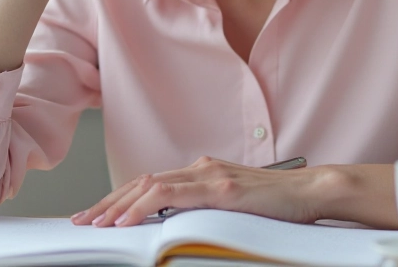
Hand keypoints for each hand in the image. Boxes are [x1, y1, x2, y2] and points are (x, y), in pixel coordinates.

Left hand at [70, 156, 331, 227]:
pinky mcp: (221, 188)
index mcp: (204, 172)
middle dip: (108, 202)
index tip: (98, 214)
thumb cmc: (281, 204)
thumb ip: (207, 211)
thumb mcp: (235, 208)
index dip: (120, 198)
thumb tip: (178, 229)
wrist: (314, 191)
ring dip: (117, 205)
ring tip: (95, 223)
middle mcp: (202, 168)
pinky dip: (143, 206)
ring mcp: (210, 176)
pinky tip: (125, 219)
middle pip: (142, 182)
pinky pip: (171, 195)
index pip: (151, 183)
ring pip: (149, 185)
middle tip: (83, 220)